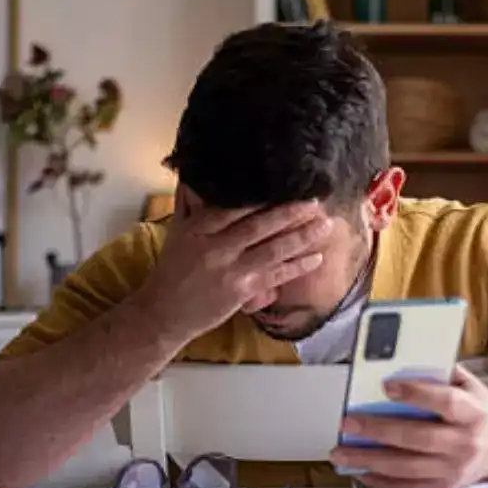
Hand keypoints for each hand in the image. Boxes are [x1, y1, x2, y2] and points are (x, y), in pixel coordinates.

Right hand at [134, 193, 331, 344]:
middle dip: (290, 212)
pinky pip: (275, 276)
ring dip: (301, 237)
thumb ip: (188, 204)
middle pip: (259, 225)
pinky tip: (316, 258)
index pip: (234, 207)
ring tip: (324, 225)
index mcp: (199, 228)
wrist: (163, 313)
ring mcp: (231, 270)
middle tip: (315, 200)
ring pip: (272, 250)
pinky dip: (297, 267)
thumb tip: (194, 175)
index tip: (285, 184)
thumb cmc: (172, 271)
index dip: (262, 196)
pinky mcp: (242, 291)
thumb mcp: (177, 232)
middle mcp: (216, 247)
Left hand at [331, 364, 487, 487]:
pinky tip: (360, 471)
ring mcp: (453, 470)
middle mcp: (465, 444)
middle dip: (378, 431)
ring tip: (341, 453)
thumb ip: (440, 375)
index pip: (446, 403)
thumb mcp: (469, 385)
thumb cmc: (477, 411)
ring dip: (369, 461)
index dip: (416, 394)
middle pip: (418, 438)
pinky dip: (381, 483)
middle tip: (348, 424)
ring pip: (407, 469)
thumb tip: (399, 365)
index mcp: (474, 413)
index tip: (386, 387)